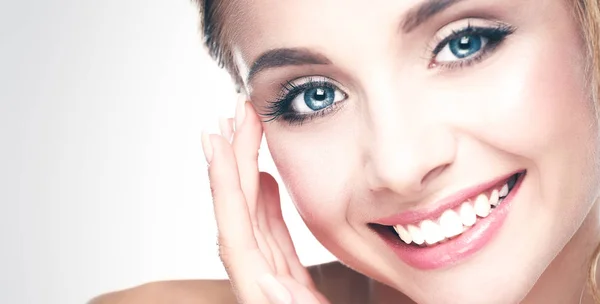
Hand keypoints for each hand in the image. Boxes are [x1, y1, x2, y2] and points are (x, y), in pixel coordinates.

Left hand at [201, 97, 329, 303]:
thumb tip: (265, 283)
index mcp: (261, 293)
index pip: (235, 232)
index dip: (225, 185)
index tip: (217, 140)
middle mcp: (261, 282)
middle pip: (240, 213)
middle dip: (237, 159)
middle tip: (238, 113)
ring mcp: (275, 279)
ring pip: (254, 218)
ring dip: (248, 171)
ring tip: (246, 131)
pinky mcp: (290, 280)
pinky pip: (271, 234)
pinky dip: (266, 203)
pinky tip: (266, 178)